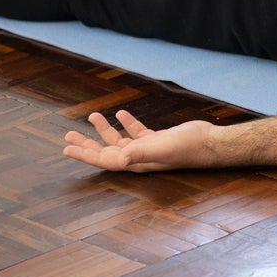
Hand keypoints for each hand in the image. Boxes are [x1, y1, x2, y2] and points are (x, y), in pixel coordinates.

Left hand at [63, 110, 220, 172]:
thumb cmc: (187, 148)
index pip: (104, 160)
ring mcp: (148, 148)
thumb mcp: (162, 148)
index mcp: (135, 162)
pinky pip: (137, 132)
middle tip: (68, 135)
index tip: (67, 148)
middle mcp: (138, 157)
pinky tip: (122, 114)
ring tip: (92, 116)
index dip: (84, 155)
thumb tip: (118, 159)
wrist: (209, 142)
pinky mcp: (158, 139)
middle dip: (87, 144)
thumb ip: (141, 153)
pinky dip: (128, 123)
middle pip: (106, 152)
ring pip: (120, 140)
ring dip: (105, 130)